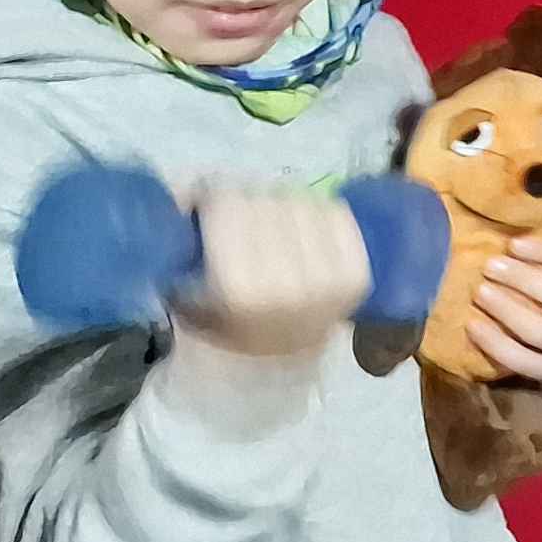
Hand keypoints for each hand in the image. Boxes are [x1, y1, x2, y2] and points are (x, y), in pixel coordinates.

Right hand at [176, 187, 370, 359]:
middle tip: (244, 211)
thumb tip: (185, 189)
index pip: (228, 210)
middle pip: (265, 202)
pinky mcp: (356, 271)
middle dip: (248, 199)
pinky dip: (317, 211)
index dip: (216, 198)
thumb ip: (186, 243)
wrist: (283, 352)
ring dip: (283, 203)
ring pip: (300, 202)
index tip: (213, 202)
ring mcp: (327, 277)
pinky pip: (335, 213)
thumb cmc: (230, 319)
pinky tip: (305, 227)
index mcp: (238, 289)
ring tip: (274, 221)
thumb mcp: (191, 292)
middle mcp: (285, 282)